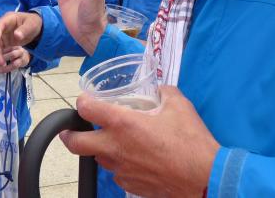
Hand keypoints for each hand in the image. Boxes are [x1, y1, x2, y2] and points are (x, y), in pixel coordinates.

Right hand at [0, 12, 42, 67]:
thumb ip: (24, 30)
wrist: (36, 28)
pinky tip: (1, 62)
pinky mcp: (4, 41)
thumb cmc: (33, 23)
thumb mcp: (31, 25)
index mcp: (9, 18)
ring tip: (0, 63)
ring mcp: (3, 34)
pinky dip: (0, 55)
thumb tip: (16, 35)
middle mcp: (3, 26)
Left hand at [60, 86, 219, 197]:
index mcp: (123, 123)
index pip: (86, 109)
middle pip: (76, 143)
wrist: (205, 178)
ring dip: (100, 149)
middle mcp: (116, 147)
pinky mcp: (130, 186)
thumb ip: (164, 93)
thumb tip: (160, 90)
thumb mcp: (179, 105)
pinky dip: (120, 165)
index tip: (85, 101)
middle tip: (71, 130)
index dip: (82, 102)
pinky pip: (117, 173)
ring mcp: (121, 169)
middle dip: (69, 134)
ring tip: (113, 142)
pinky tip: (135, 159)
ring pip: (98, 159)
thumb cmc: (192, 142)